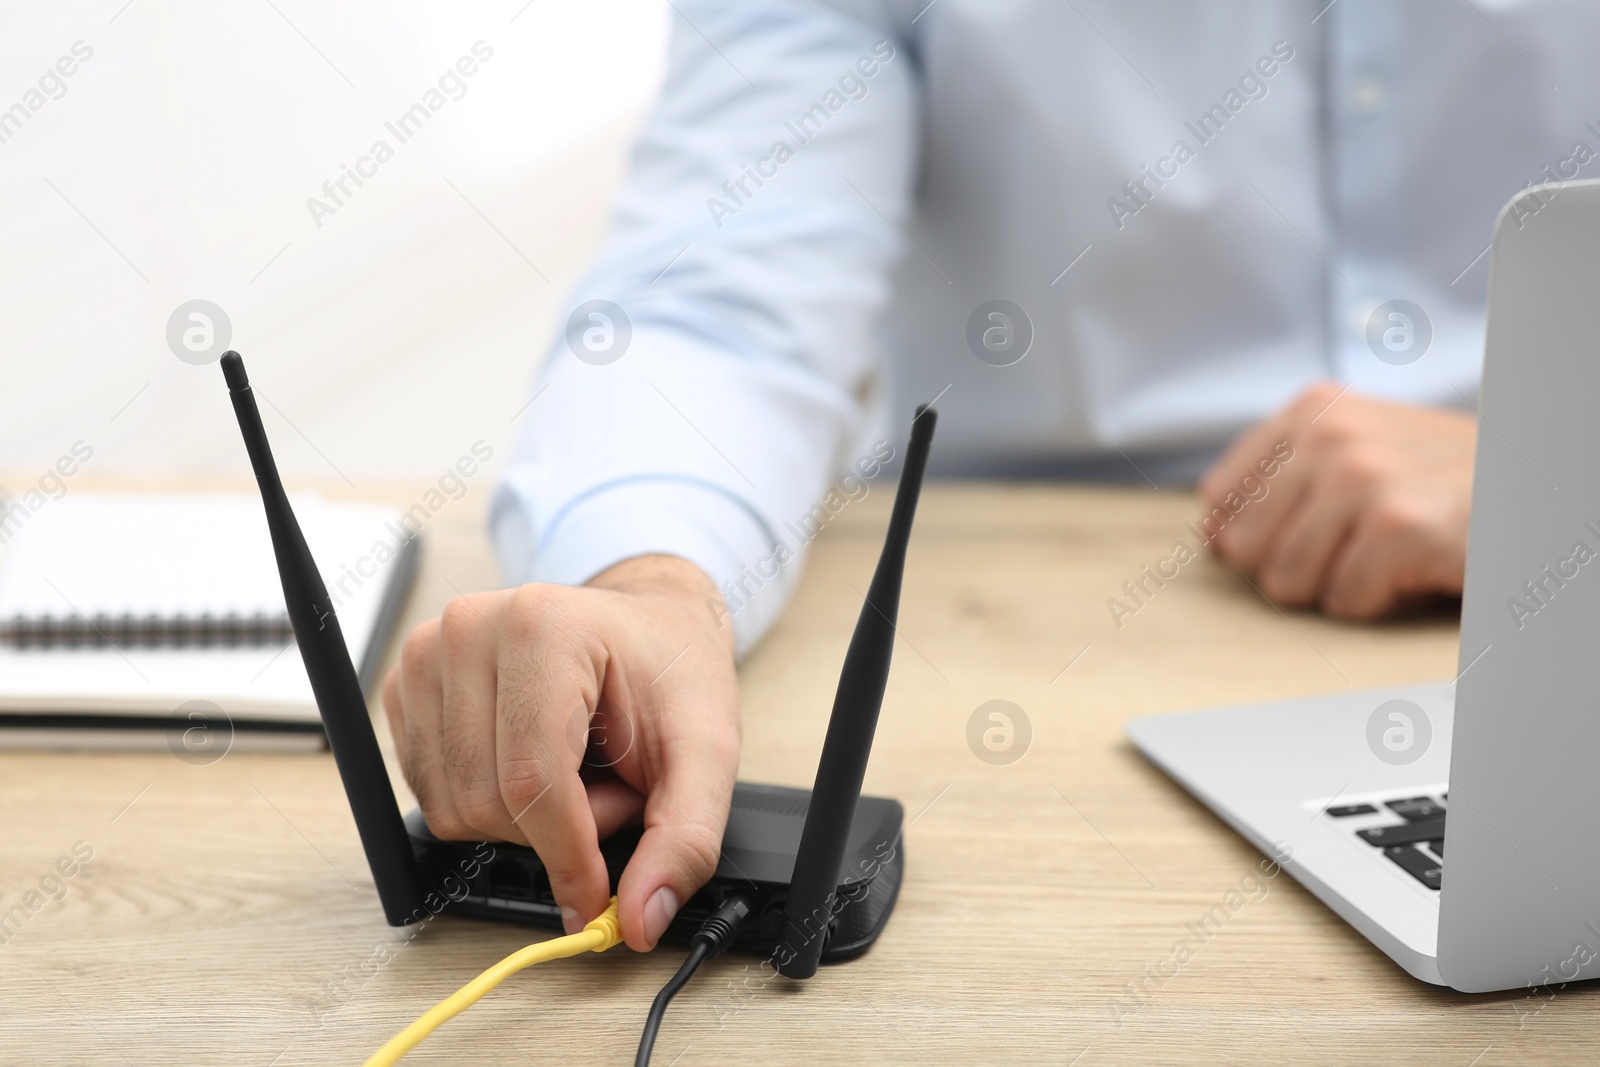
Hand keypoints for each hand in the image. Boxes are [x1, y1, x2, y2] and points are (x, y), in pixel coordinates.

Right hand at [381, 554, 738, 950]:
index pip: (531, 779)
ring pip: (454, 808)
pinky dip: (490, 803)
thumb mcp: (707, 750)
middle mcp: (470, 630)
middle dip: (560, 825)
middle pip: (487, 800)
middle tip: (612, 787)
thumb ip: (684, 839)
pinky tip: (535, 763)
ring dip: (525, 819)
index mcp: (544, 626)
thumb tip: (640, 919)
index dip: (567, 857)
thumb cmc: (670, 672)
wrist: (646, 627)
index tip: (596, 900)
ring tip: (579, 770)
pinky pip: (433, 796)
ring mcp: (428, 656)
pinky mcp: (406, 688)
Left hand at [1197, 382, 1475, 617]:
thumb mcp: (1357, 451)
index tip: (1302, 533)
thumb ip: (1279, 479)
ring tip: (1385, 555)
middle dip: (1293, 565)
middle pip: (1244, 547)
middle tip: (1355, 546)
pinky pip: (1344, 600)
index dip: (1249, 534)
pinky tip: (1414, 569)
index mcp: (1311, 410)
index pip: (1219, 497)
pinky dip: (1380, 602)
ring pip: (1287, 581)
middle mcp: (1331, 433)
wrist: (1533, 487)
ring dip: (1338, 586)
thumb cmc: (1442, 480)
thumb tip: (1209, 532)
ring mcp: (1363, 477)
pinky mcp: (1398, 526)